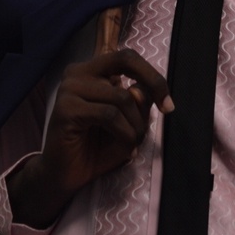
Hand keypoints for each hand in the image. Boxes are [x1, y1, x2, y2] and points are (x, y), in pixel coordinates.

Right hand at [8, 48, 172, 227]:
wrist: (66, 177)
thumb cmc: (96, 148)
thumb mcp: (128, 122)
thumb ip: (137, 103)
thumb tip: (140, 90)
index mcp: (92, 71)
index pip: (127, 57)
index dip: (153, 75)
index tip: (168, 104)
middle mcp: (78, 72)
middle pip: (125, 60)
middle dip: (153, 83)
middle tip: (166, 109)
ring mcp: (69, 88)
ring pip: (121, 97)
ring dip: (136, 125)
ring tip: (133, 144)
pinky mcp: (66, 109)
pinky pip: (109, 115)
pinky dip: (124, 134)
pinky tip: (125, 149)